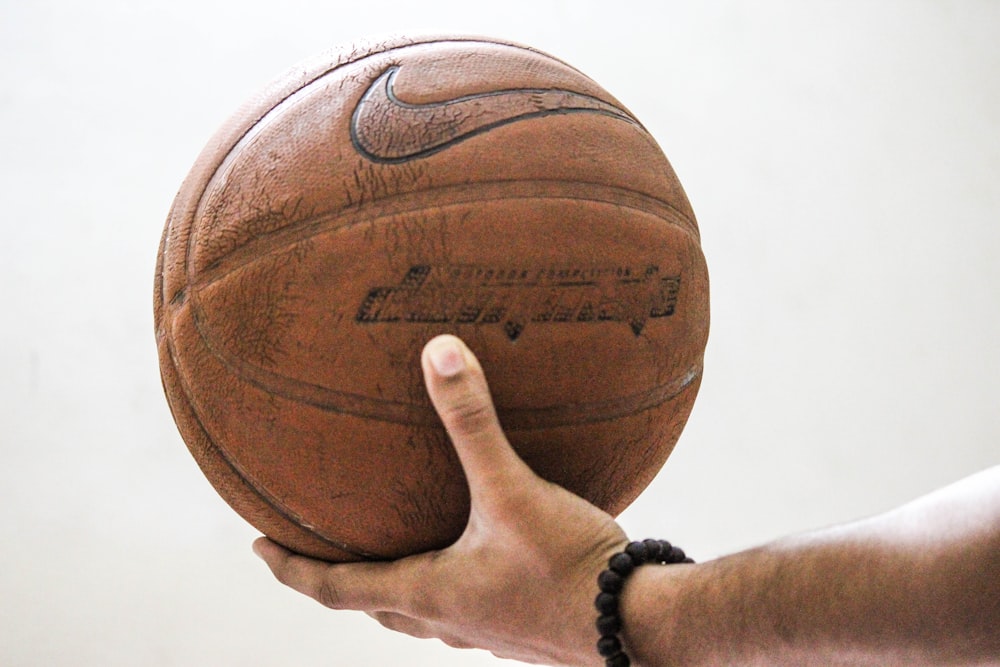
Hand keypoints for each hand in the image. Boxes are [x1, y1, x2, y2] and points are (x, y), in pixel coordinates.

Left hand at [253, 334, 628, 665]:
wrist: (639, 625)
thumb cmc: (569, 566)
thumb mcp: (514, 489)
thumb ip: (474, 421)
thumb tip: (440, 353)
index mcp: (431, 592)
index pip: (335, 588)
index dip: (290, 568)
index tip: (257, 548)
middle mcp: (450, 619)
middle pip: (373, 607)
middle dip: (336, 581)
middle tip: (312, 554)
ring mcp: (486, 632)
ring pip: (420, 614)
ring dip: (392, 587)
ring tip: (387, 554)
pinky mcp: (522, 629)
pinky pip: (466, 608)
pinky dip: (448, 584)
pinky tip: (477, 557)